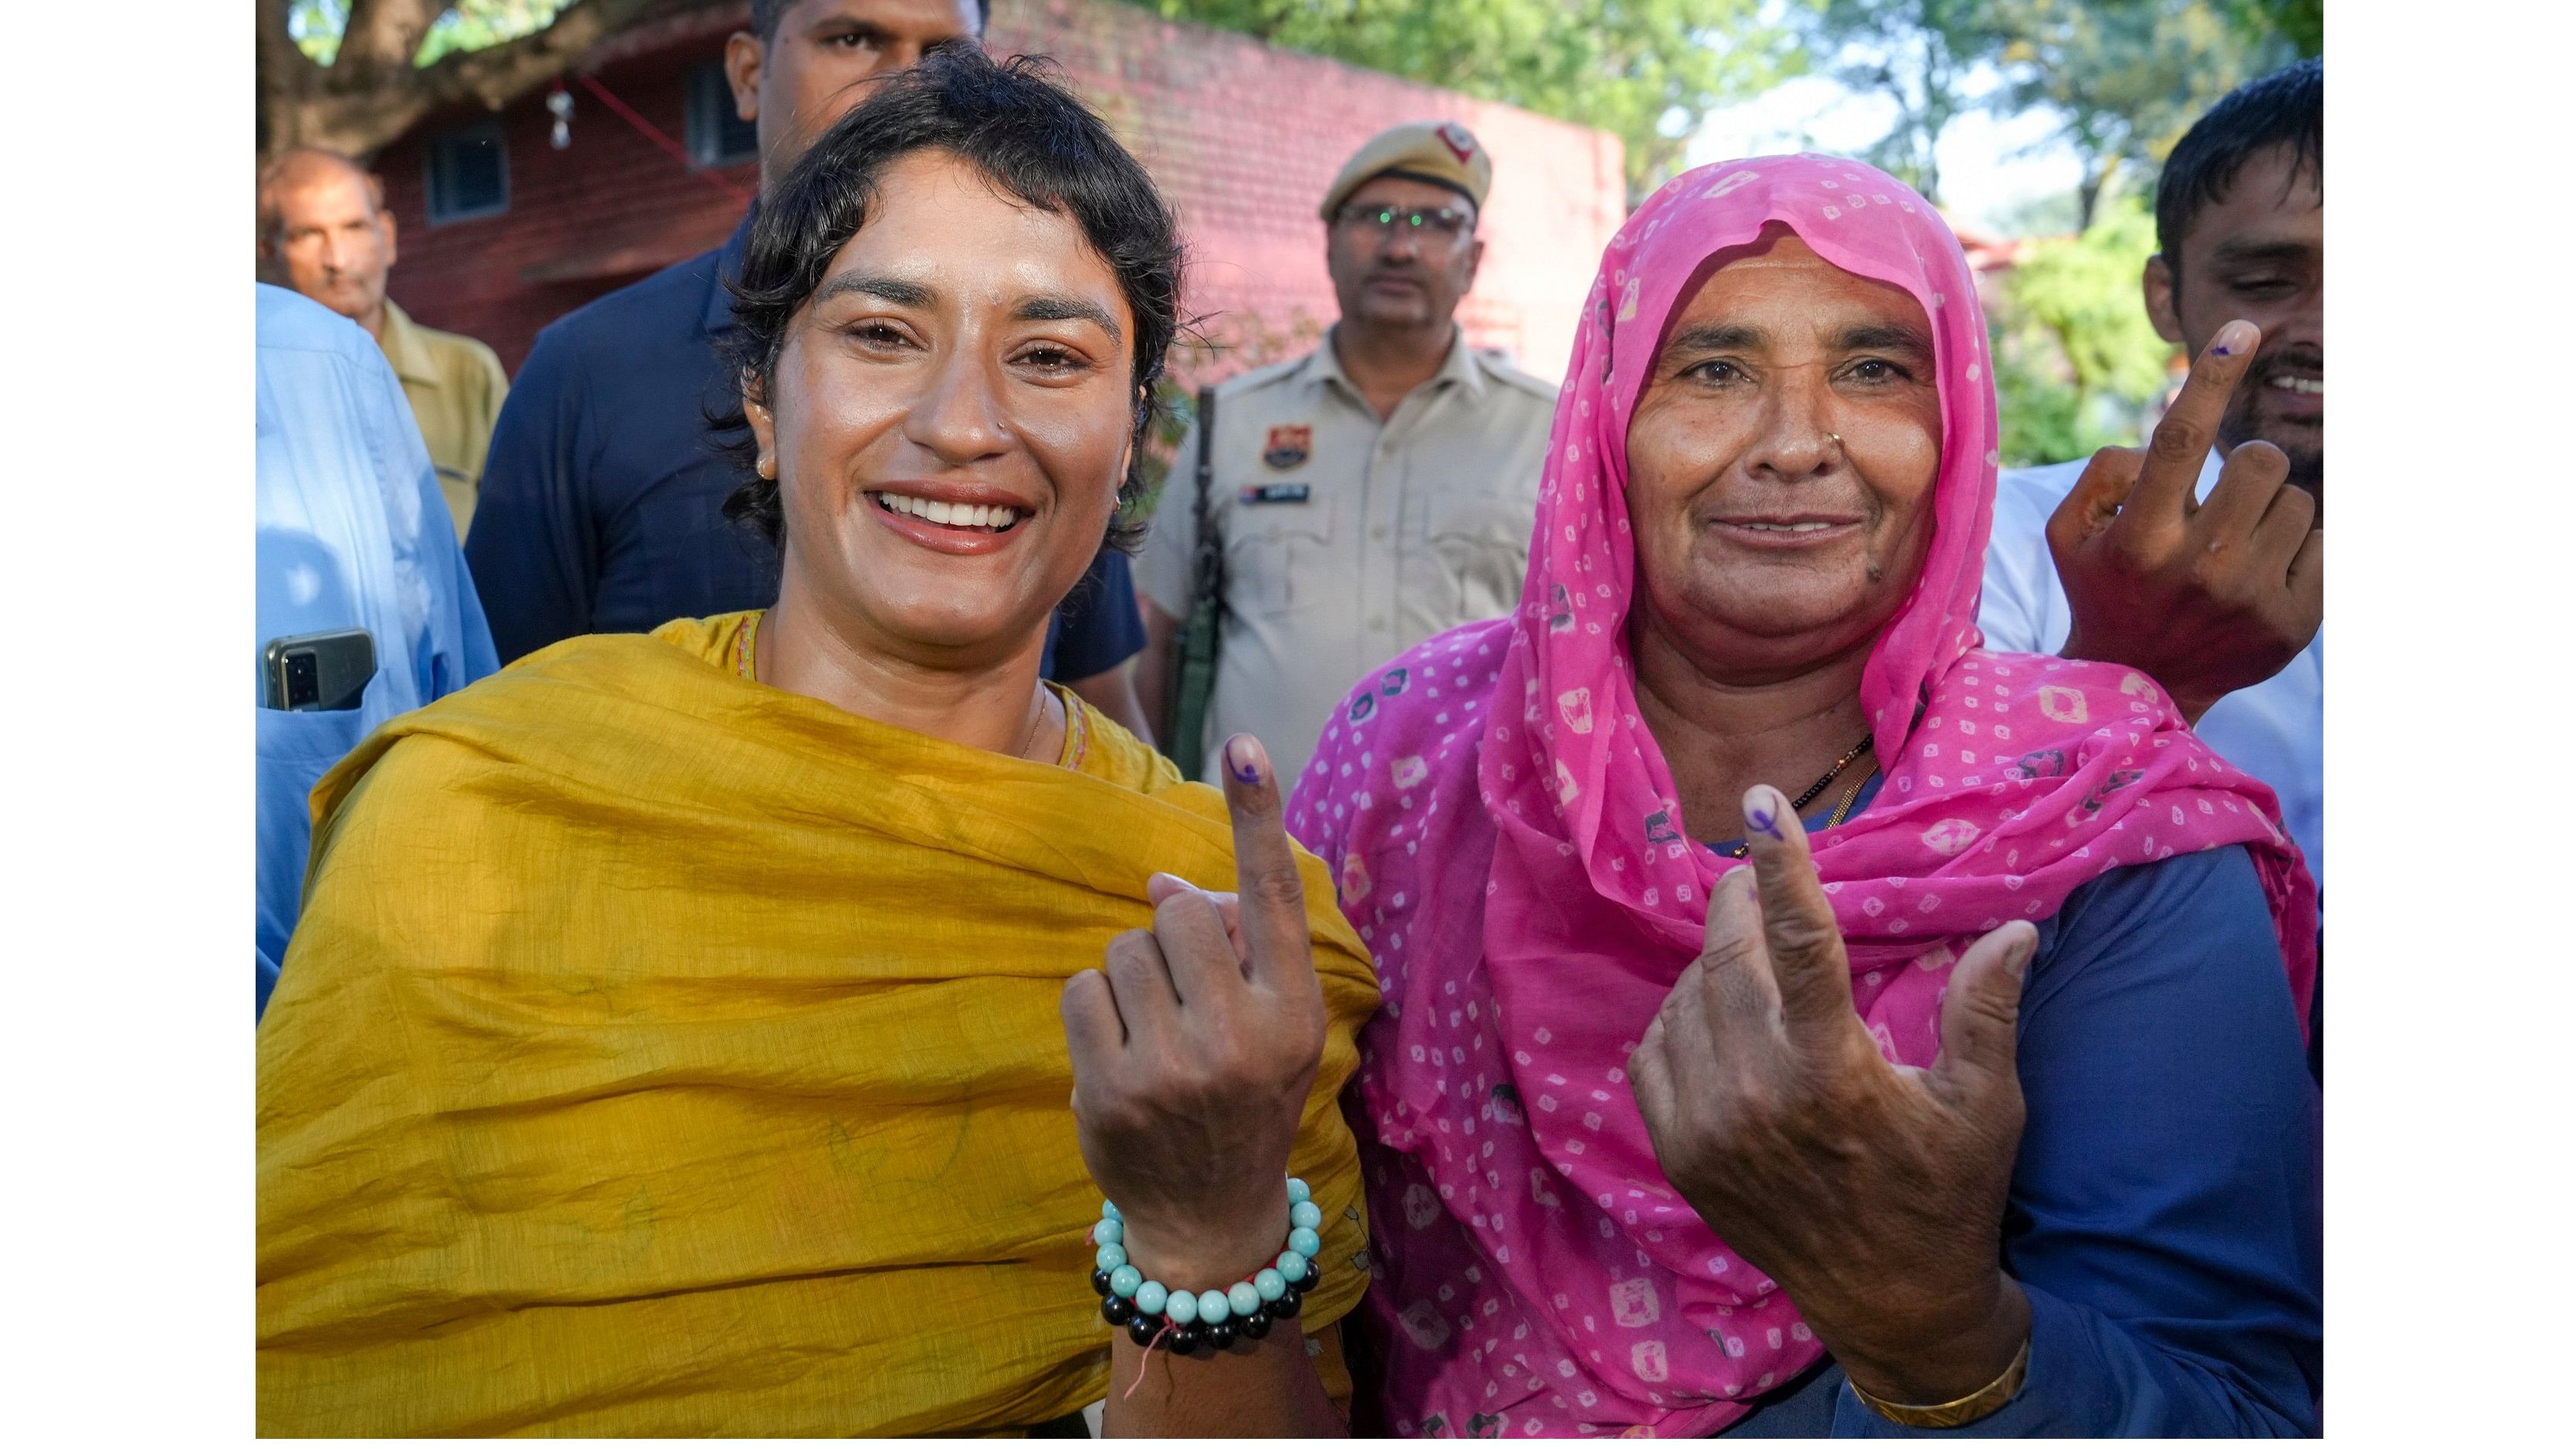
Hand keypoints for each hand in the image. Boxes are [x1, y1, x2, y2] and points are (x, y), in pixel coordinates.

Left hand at [1061, 733, 1327, 1288]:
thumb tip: (1160, 879)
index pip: (1274, 897)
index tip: (1245, 744)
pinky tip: (1118, 1053)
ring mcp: (1174, 1067)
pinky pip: (1082, 990)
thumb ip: (1236, 948)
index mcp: (1293, 1012)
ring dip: (1130, 975)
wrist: (1208, 1214)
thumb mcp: (1270, 1025)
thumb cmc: (1243, 1093)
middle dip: (1169, 936)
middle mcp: (1242, 1036)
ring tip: (1155, 1031)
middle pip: (1177, 914)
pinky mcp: (1112, 1090)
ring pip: (1124, 949)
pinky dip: (1093, 1009)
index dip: (1258, 815)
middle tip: (1183, 992)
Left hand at [1628, 785, 2040, 1405]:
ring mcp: (1708, 1126)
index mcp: (1833, 1071)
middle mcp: (1758, 1094)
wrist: (1890, 1302)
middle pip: (1728, 956)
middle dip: (1738, 902)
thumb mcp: (1984, 1106)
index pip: (1802, 941)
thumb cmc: (1948, 1196)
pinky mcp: (1680, 1153)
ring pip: (1687, 1000)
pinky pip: (1653, 1052)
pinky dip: (1678, 1019)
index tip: (1764, 801)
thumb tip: (2018, 928)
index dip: (1782, 863)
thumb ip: (1986, 1011)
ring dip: (1713, 964)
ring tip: (1752, 960)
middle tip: (1752, 877)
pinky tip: (1715, 1017)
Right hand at [2047, 318, 2322, 723]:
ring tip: (2236, 547)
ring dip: (2270, 510)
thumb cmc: (2104, 588)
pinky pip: (2325, 540)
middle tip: (2221, 503)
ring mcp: (2250, 597)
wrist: (2139, 686)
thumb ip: (2105, 472)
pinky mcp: (2294, 621)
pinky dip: (2299, 544)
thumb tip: (2170, 438)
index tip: (2244, 329)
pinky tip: (2265, 571)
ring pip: (2296, 499)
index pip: (2181, 438)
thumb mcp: (2067, 533)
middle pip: (2259, 461)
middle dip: (2245, 468)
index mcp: (2138, 538)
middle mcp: (2197, 566)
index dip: (2214, 376)